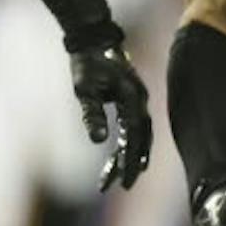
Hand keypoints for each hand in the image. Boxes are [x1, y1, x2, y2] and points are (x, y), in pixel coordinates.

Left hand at [69, 34, 152, 191]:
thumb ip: (92, 114)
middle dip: (133, 163)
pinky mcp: (132, 100)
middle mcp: (140, 100)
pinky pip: (134, 127)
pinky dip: (129, 144)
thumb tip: (98, 141)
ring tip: (120, 178)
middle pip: (141, 139)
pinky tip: (122, 158)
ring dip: (131, 155)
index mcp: (132, 97)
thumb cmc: (86, 63)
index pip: (133, 136)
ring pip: (139, 135)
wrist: (94, 39)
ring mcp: (138, 100)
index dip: (130, 160)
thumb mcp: (84, 89)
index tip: (123, 180)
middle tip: (124, 185)